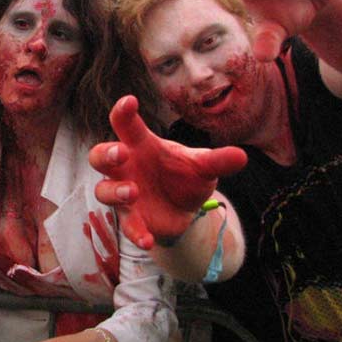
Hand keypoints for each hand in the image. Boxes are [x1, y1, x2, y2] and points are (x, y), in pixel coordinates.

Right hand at [89, 96, 246, 248]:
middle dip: (106, 153)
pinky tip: (147, 240)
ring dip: (115, 191)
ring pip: (103, 190)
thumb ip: (217, 161)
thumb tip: (242, 156)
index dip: (123, 112)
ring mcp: (125, 193)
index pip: (125, 125)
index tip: (129, 101)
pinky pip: (127, 225)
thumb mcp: (202, 167)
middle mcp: (126, 167)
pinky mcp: (132, 218)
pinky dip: (135, 232)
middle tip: (120, 153)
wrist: (185, 210)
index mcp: (141, 145)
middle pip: (99, 156)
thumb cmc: (184, 176)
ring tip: (133, 192)